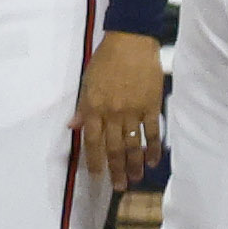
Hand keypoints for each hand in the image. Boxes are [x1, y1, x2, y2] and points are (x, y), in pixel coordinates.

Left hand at [74, 30, 165, 188]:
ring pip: (134, 144)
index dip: (94, 161)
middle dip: (116, 169)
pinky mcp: (152, 106)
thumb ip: (82, 107)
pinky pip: (153, 132)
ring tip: (136, 180)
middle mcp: (113, 113)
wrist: (130, 42)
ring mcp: (134, 111)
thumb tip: (73, 126)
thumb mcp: (87, 82)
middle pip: (114, 148)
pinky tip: (154, 161)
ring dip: (135, 164)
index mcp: (95, 107)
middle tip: (119, 186)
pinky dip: (154, 148)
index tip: (97, 176)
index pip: (92, 141)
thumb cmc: (105, 61)